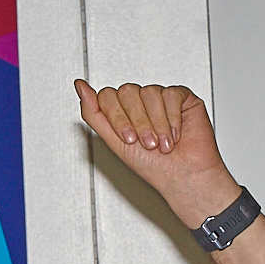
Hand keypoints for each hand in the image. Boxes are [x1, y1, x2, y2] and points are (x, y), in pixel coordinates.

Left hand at [75, 81, 240, 226]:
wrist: (184, 177)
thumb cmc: (153, 167)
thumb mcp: (114, 142)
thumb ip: (94, 113)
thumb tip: (80, 86)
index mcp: (123, 111)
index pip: (108, 96)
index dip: (117, 117)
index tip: (127, 138)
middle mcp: (140, 102)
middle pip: (127, 92)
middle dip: (137, 122)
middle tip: (146, 143)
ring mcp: (161, 98)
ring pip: (149, 93)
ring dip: (156, 123)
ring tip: (162, 143)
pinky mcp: (182, 97)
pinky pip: (171, 94)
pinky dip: (172, 118)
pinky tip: (176, 133)